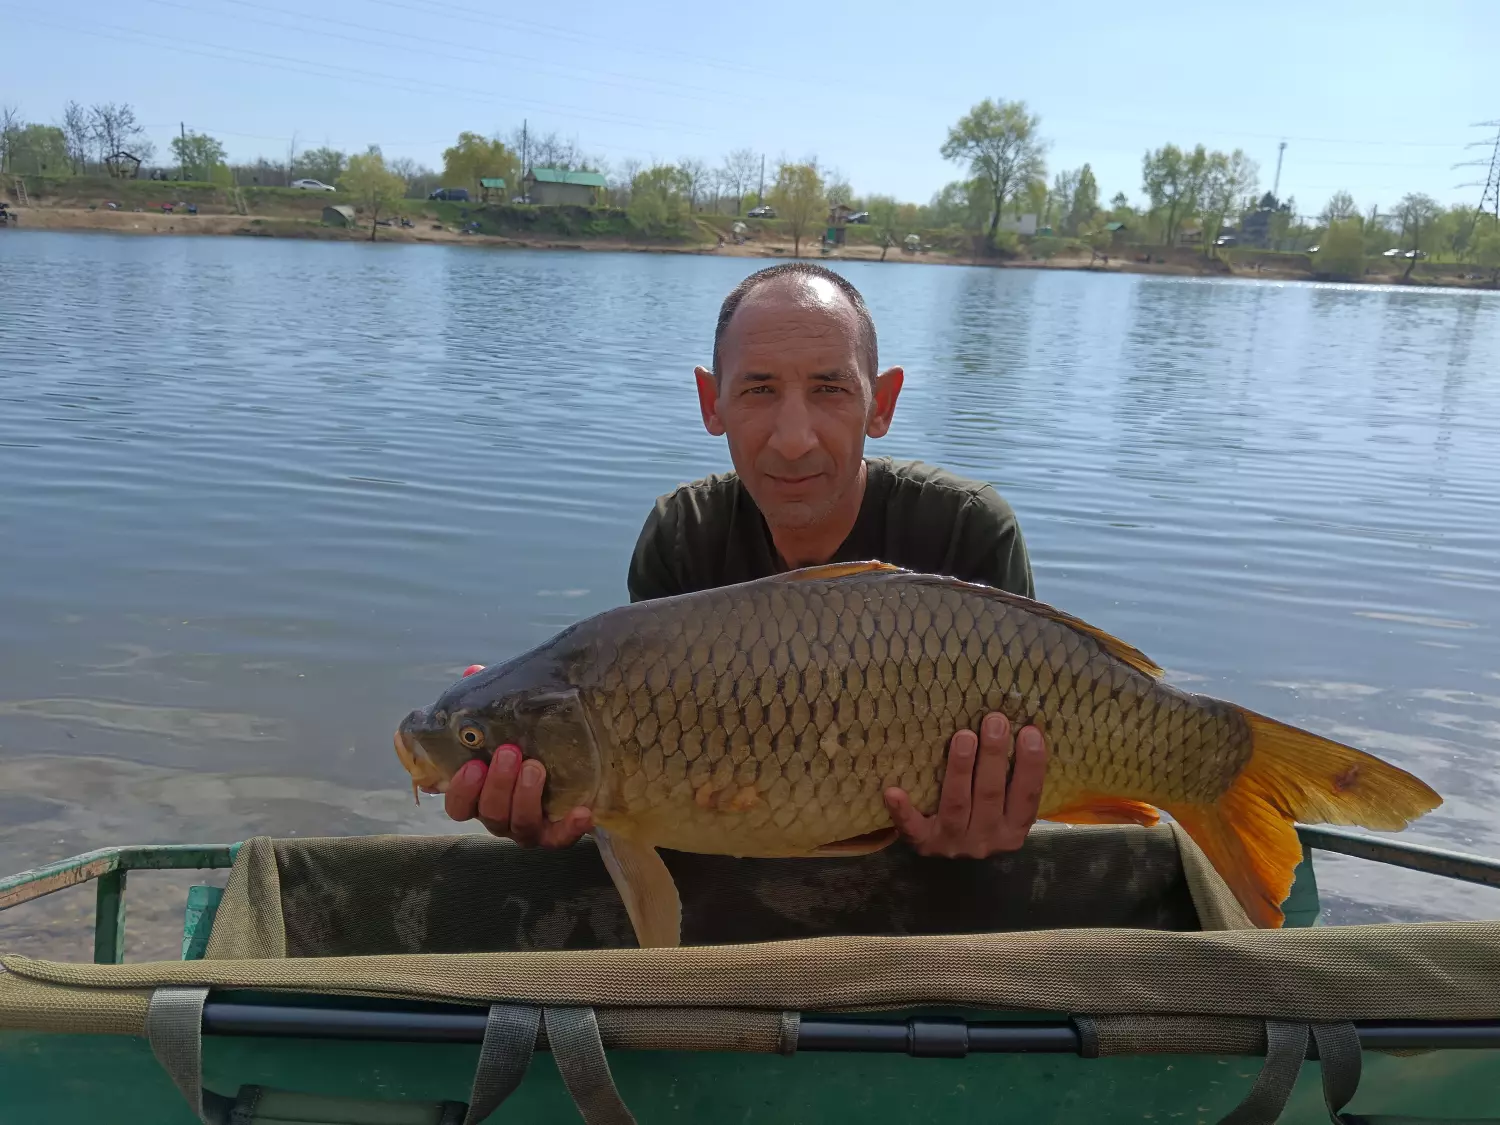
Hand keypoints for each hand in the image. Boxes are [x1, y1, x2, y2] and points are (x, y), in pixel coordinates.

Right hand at [441, 664, 592, 847]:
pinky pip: (561, 838)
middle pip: (489, 814)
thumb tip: (473, 671)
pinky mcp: (558, 832)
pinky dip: (569, 827)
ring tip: (536, 767)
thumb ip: (487, 697)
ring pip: (519, 826)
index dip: (461, 792)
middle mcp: (500, 814)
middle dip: (497, 786)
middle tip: (510, 753)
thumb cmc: (529, 736)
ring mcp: (529, 826)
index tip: (473, 766)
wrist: (578, 755)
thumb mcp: (507, 715)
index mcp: (480, 792)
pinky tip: (581, 810)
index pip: (458, 805)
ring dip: (524, 798)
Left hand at [883, 712, 1047, 858]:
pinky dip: (903, 810)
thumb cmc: (982, 821)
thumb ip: (1012, 782)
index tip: (1030, 731)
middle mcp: (986, 839)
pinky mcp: (923, 844)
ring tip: (963, 736)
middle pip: (990, 794)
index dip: (1031, 765)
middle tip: (994, 721)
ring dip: (960, 769)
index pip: (1026, 796)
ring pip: (957, 803)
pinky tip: (893, 791)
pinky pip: (912, 827)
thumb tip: (1024, 729)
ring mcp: (953, 843)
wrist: (952, 870)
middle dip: (993, 755)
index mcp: (1013, 830)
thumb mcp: (1006, 810)